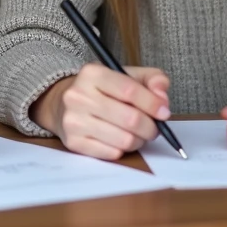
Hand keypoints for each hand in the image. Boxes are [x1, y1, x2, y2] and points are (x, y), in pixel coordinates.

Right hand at [30, 63, 170, 159]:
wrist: (62, 103)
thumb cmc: (102, 90)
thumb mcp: (126, 75)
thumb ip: (152, 80)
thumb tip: (162, 99)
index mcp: (92, 73)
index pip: (130, 91)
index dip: (153, 104)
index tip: (164, 112)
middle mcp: (78, 96)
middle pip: (130, 119)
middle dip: (150, 127)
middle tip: (154, 127)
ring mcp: (74, 121)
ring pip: (124, 140)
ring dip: (139, 140)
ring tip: (138, 134)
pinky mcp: (73, 142)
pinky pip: (112, 154)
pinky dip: (123, 149)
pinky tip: (120, 139)